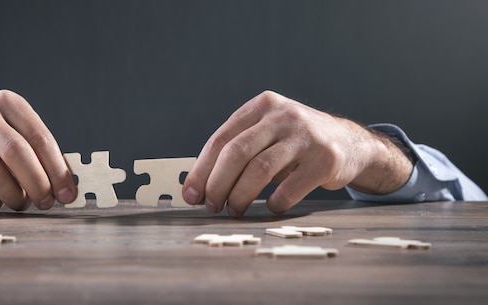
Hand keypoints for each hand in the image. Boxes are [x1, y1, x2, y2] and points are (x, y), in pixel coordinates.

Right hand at [0, 90, 76, 211]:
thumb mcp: (18, 136)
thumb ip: (43, 157)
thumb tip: (67, 189)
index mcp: (8, 102)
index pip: (40, 137)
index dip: (57, 170)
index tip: (68, 194)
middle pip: (16, 152)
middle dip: (38, 184)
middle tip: (47, 203)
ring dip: (15, 197)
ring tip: (22, 203)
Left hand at [182, 91, 412, 215]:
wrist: (350, 143)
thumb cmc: (296, 142)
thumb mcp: (268, 131)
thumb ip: (237, 149)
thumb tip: (199, 185)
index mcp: (262, 106)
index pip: (221, 139)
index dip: (201, 170)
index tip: (190, 194)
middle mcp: (283, 115)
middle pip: (237, 153)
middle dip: (217, 184)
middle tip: (211, 206)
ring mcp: (306, 136)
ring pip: (260, 170)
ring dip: (241, 196)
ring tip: (234, 209)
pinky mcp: (325, 159)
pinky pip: (289, 189)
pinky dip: (274, 203)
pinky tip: (271, 206)